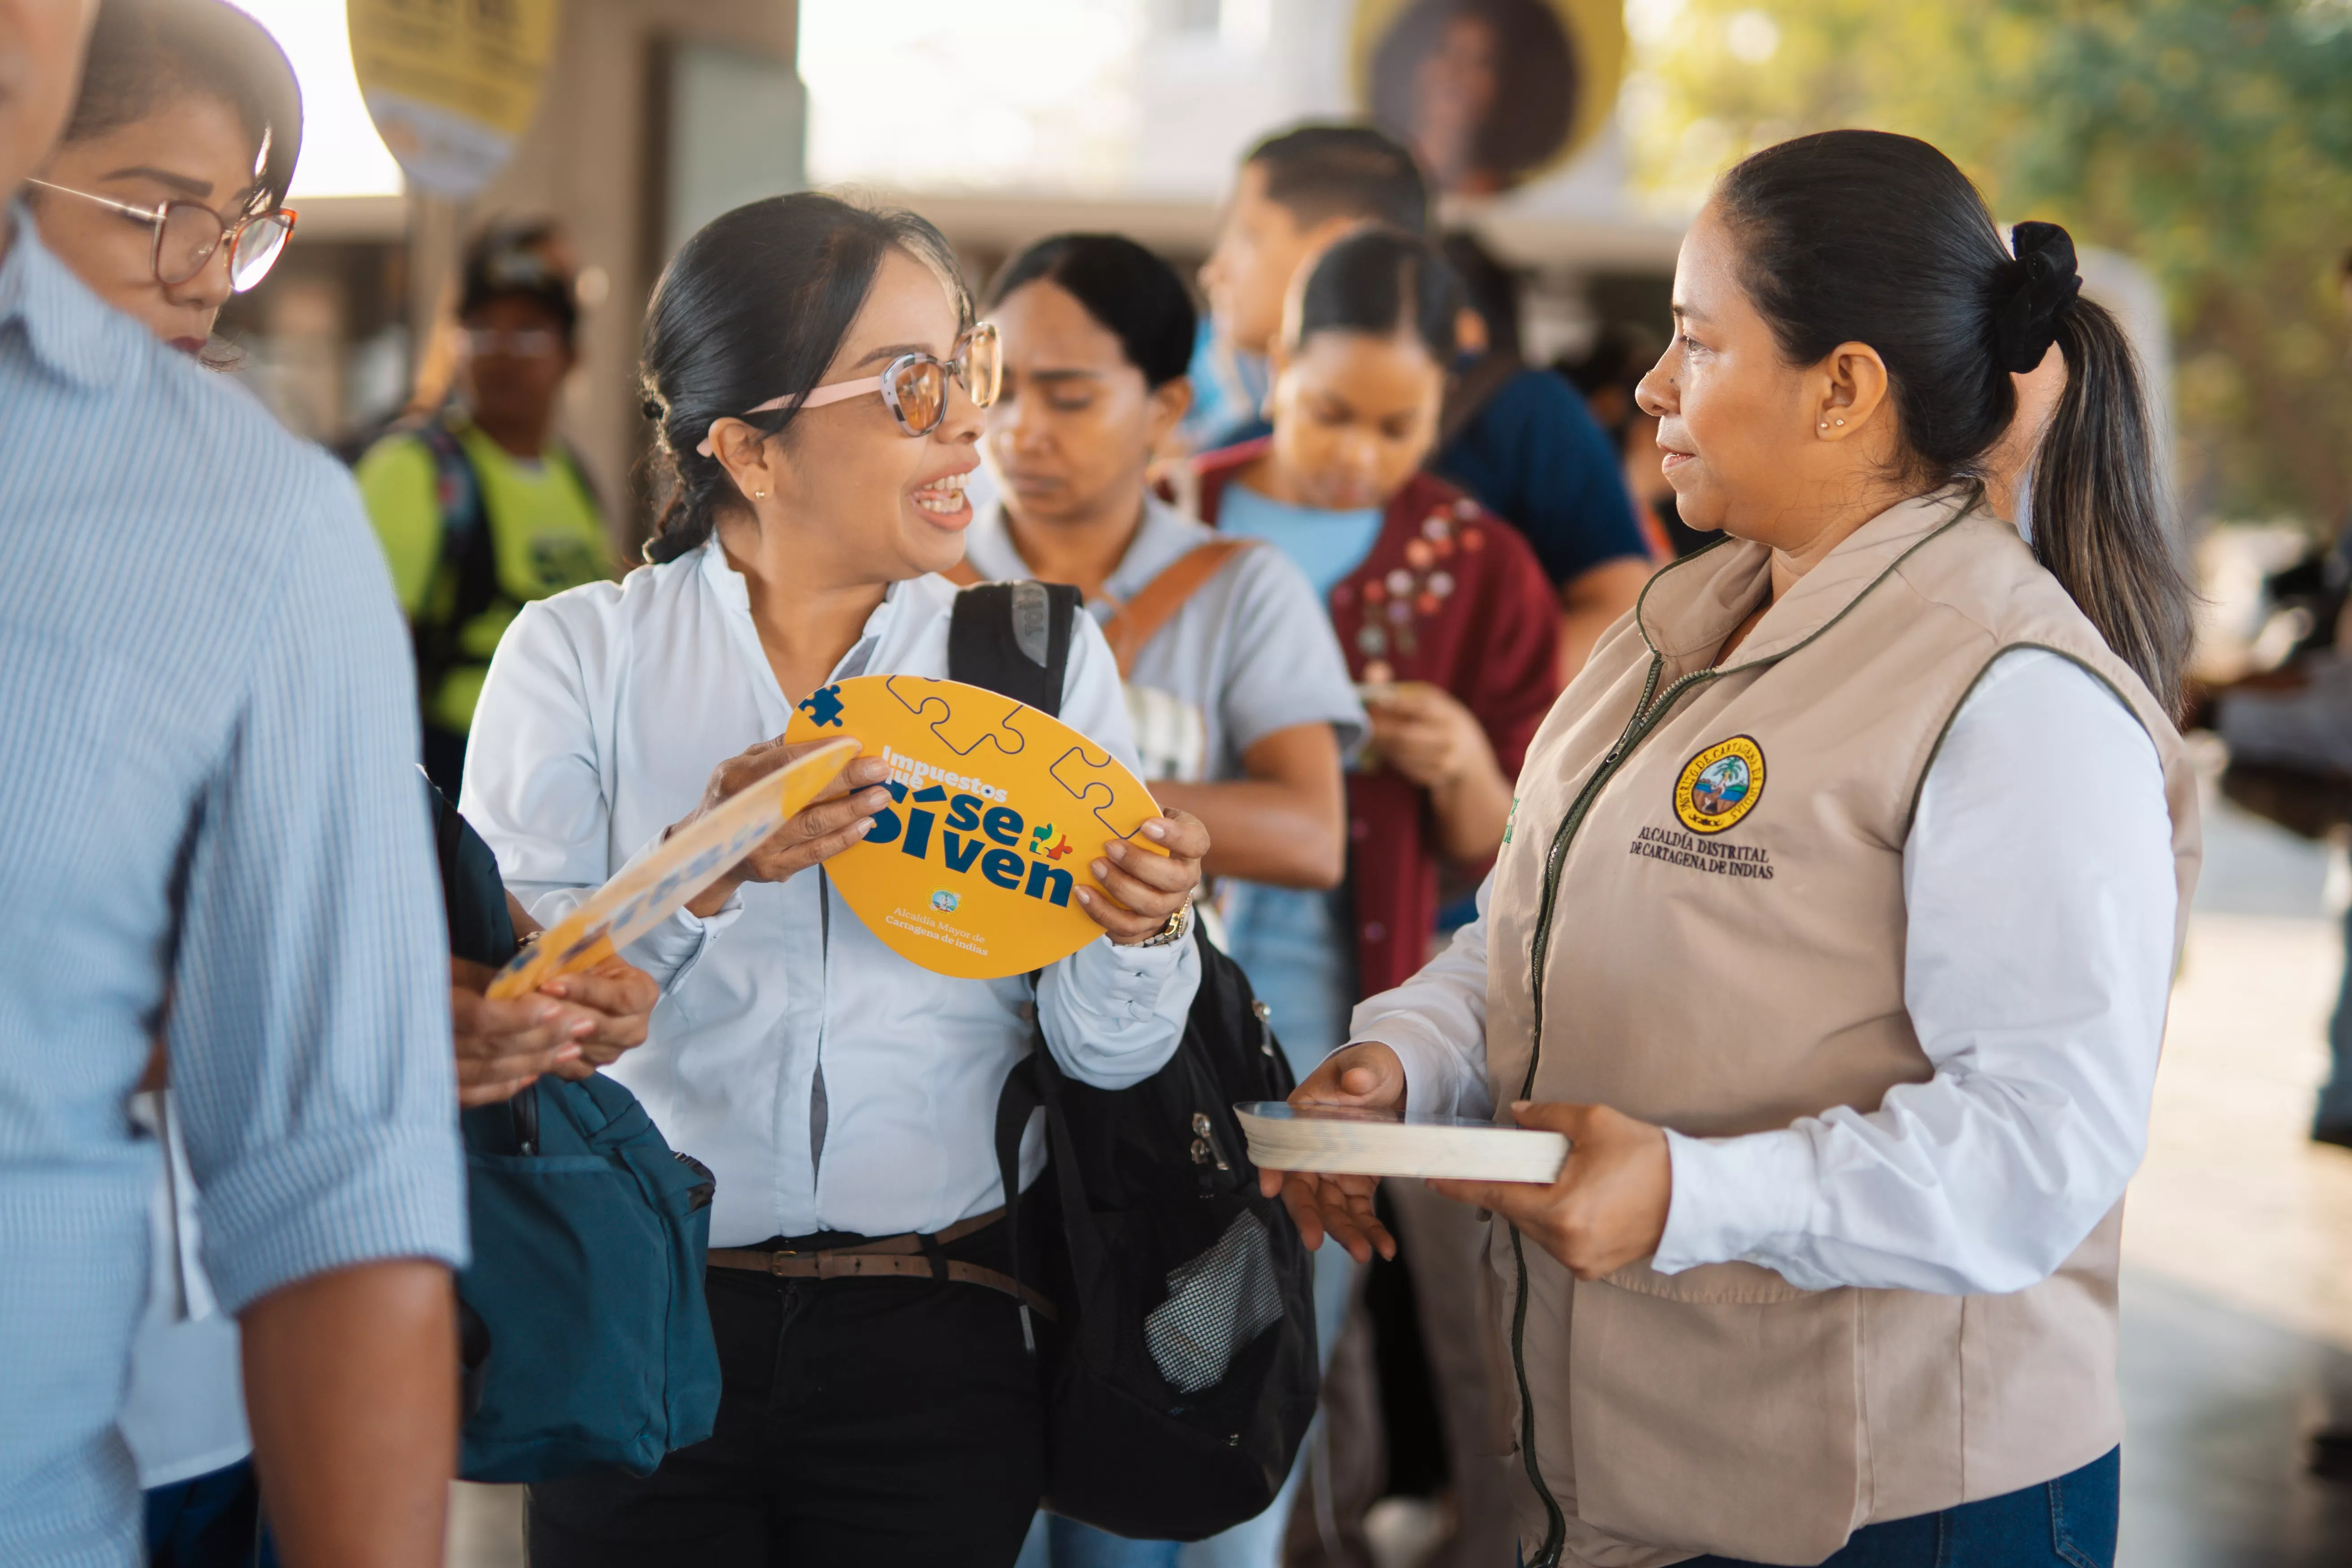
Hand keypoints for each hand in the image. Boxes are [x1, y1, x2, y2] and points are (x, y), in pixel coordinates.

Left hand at [448, 954, 653, 1106]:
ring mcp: (615, 1052)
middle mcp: (636, 1027)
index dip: (586, 990)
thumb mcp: (584, 948)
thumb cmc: (582, 963)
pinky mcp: (592, 1068)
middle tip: (529, 1002)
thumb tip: (553, 959)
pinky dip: (549, 1053)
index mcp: (644, 993)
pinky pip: (571, 1066)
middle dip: (564, 1015)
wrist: (573, 984)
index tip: (550, 983)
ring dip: (552, 1034)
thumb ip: (576, 949)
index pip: (621, 997)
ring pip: (585, 1048)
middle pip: (604, 1028)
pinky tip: (528, 1038)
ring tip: (523, 1018)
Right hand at [677, 738, 894, 917]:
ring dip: (853, 810)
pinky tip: (865, 825)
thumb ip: (775, 750)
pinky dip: (844, 838)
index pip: (787, 762)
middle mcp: (747, 812)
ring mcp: (760, 844)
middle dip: (848, 779)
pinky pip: (817, 853)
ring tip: (880, 797)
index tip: (855, 745)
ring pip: (815, 825)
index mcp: (737, 778)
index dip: (823, 753)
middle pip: (806, 793)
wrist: (707, 852)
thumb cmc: (733, 798)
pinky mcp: (774, 868)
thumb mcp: (739, 766)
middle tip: (880, 770)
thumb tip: (819, 733)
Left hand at [1076, 810, 1209, 945]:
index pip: (1195, 842)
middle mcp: (1186, 878)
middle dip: (1139, 863)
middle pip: (1174, 878)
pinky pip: (1126, 926)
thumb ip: (1133, 812)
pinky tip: (1082, 893)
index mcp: (1190, 846)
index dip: (1174, 836)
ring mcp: (1168, 905)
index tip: (1146, 825)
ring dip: (1119, 886)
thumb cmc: (1141, 838)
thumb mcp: (1144, 819)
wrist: (1145, 875)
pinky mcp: (1146, 926)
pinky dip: (1101, 911)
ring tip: (1094, 867)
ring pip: (1151, 904)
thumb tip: (1102, 802)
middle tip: (1109, 847)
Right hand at [1254, 1041, 1406, 1262]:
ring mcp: (1335, 1172)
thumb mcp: (1367, 1063)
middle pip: (1303, 1190)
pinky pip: (1360, 1213)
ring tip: (1363, 1253)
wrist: (1395, 1080)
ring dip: (1345, 1233)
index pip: (1279, 1146)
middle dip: (1308, 1217)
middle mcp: (1313, 1151)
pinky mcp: (1357, 1185)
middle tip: (1314, 1240)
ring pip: (1332, 1210)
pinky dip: (1371, 1231)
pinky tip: (1385, 1248)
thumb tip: (1357, 1081)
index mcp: (1303, 1119)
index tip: (1270, 1188)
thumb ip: (1361, 1072)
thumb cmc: (1370, 1067)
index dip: (1272, 1167)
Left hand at [1365, 682, 1500, 792]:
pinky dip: (1398, 762)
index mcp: (1447, 711)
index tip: (1377, 701)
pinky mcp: (1442, 775)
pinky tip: (1395, 755)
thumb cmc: (1436, 723)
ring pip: (1404, 754)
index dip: (1398, 703)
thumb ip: (1397, 689)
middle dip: (1381, 731)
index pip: (1422, 705)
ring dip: (1386, 748)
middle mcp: (1452, 733)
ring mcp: (1448, 757)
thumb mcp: (1426, 702)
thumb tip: (1373, 670)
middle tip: (1365, 727)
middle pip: (1407, 735)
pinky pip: (1410, 771)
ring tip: (1377, 740)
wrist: (1469, 756)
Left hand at [1429, 1101, 1671, 1279]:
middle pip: (1514, 1211)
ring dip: (1532, 1202)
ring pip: (1533, 1228)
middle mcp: (1565, 1244)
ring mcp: (1578, 1262)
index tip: (1433, 1178)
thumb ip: (1547, 1117)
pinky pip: (1555, 1241)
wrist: (1697, 1198)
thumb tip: (1517, 1116)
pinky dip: (1553, 1218)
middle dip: (1507, 1185)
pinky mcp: (1591, 1269)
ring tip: (1553, 1175)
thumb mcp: (1595, 1122)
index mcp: (1562, 1210)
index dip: (1462, 1186)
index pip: (1496, 1195)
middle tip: (1502, 1159)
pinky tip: (1569, 1197)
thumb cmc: (1648, 1157)